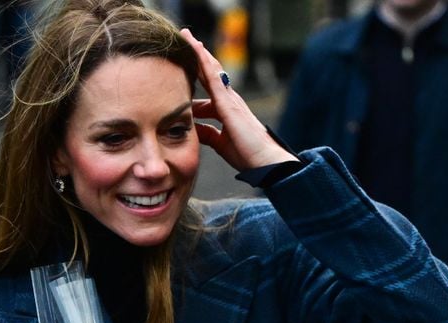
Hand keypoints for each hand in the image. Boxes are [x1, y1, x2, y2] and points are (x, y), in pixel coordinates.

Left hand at [179, 29, 297, 171]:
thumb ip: (208, 133)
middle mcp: (229, 99)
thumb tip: (194, 128)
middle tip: (184, 39)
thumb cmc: (247, 154)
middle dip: (196, 57)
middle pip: (209, 72)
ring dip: (198, 51)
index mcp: (226, 109)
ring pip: (211, 69)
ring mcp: (230, 99)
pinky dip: (204, 61)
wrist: (265, 161)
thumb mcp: (220, 143)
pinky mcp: (229, 103)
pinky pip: (214, 77)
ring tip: (186, 35)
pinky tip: (195, 48)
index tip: (182, 65)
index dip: (196, 75)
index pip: (207, 87)